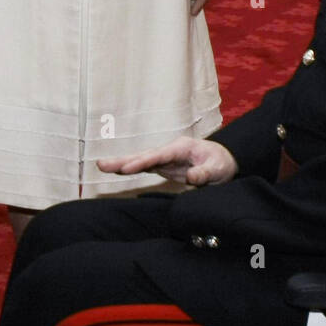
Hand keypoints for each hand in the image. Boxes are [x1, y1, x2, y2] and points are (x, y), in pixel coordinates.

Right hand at [97, 135, 238, 186]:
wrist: (225, 161)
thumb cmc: (221, 163)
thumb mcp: (218, 169)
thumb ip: (204, 173)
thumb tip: (191, 178)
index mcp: (182, 147)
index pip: (159, 155)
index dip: (143, 161)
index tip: (127, 169)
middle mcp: (170, 150)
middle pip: (144, 155)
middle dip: (124, 160)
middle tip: (101, 164)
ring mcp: (165, 158)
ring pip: (141, 160)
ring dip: (122, 164)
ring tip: (101, 166)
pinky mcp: (164, 166)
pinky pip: (144, 167)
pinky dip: (130, 168)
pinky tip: (116, 170)